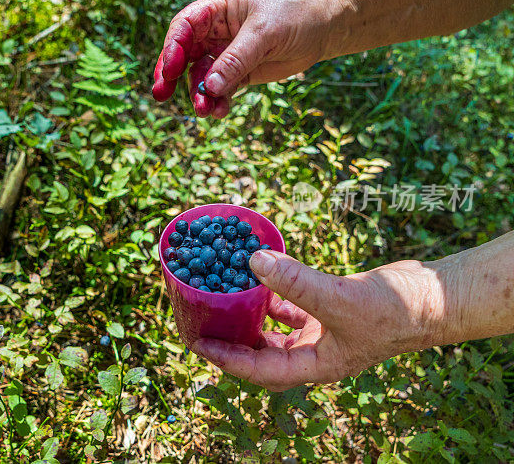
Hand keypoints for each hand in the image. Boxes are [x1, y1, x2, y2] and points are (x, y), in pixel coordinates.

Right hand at [151, 0, 338, 117]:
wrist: (323, 30)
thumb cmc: (294, 18)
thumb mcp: (264, 34)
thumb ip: (236, 60)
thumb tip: (209, 87)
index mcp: (217, 10)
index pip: (184, 26)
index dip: (172, 48)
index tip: (169, 70)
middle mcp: (214, 32)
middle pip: (183, 54)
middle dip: (171, 75)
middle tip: (161, 94)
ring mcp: (224, 54)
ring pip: (200, 77)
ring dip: (198, 95)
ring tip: (204, 111)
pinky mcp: (236, 75)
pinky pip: (219, 91)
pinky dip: (217, 102)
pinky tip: (219, 112)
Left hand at [189, 250, 442, 390]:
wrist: (433, 299)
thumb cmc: (394, 311)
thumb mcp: (338, 297)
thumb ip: (295, 282)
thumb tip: (252, 260)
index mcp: (315, 366)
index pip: (259, 371)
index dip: (226, 359)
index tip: (198, 343)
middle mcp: (315, 354)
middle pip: (261, 355)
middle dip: (231, 342)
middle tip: (202, 324)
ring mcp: (322, 333)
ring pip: (275, 331)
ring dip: (250, 317)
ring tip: (222, 301)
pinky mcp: (329, 311)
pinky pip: (292, 308)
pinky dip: (275, 295)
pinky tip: (260, 278)